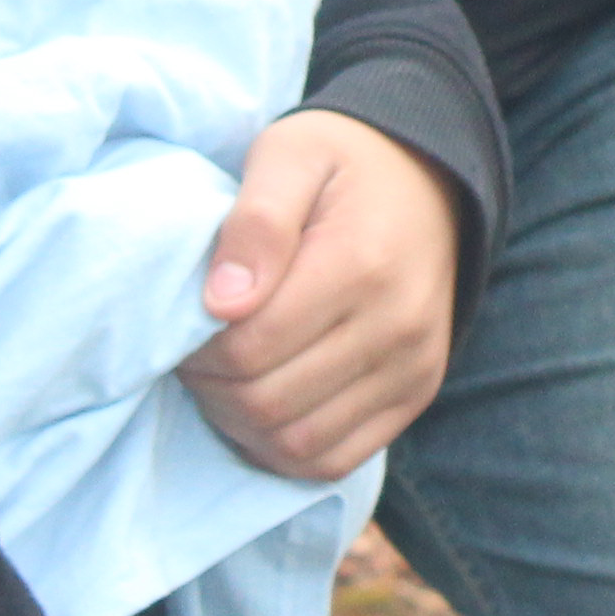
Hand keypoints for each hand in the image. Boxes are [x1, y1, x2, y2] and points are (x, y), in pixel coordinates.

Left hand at [183, 109, 458, 480]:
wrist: (428, 177)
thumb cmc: (342, 162)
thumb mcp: (289, 155)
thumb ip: (256, 221)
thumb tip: (222, 304)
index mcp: (359, 264)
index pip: (249, 346)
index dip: (197, 348)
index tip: (186, 321)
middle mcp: (396, 326)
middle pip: (268, 402)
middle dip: (211, 388)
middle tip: (195, 353)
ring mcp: (412, 368)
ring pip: (297, 443)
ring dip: (241, 424)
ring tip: (226, 379)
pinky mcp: (416, 394)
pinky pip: (336, 460)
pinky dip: (285, 450)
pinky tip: (262, 410)